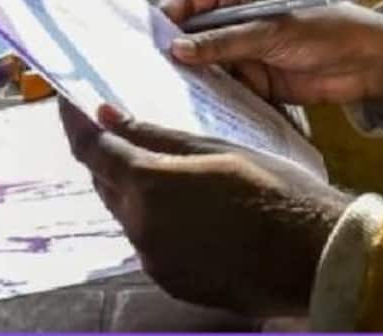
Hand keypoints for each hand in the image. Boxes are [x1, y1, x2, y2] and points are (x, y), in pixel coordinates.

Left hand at [59, 103, 346, 318]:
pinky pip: (150, 243)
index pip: (91, 149)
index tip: (68, 101)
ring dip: (133, 189)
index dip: (74, 122)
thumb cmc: (274, 191)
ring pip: (127, 214)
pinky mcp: (172, 282)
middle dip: (107, 155)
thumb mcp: (216, 150)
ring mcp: (155, 260)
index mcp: (148, 186)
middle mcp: (141, 228)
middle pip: (106, 183)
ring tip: (163, 168)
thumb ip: (156, 136)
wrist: (314, 257)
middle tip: (118, 128)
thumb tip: (106, 117)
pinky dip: (156, 220)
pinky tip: (187, 208)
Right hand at [160, 0, 382, 108]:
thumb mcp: (270, 31)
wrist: (367, 63)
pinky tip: (197, 107)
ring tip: (167, 93)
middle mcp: (234, 20)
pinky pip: (224, 88)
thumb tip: (177, 50)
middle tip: (150, 71)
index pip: (190, 0)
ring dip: (192, 77)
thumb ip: (223, 42)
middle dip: (174, 51)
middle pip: (192, 35)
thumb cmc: (323, 28)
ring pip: (204, 64)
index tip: (149, 38)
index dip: (168, 17)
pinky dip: (214, 97)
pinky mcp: (253, 81)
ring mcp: (242, 52)